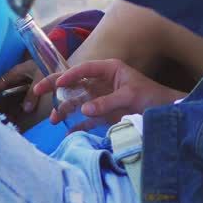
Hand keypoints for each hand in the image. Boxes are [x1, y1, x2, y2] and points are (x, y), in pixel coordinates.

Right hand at [0, 57, 53, 131]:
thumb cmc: (52, 66)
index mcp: (16, 72)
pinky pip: (21, 102)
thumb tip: (26, 109)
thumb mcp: (41, 76)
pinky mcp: (32, 92)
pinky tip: (16, 121)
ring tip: (5, 123)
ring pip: (11, 100)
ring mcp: (24, 86)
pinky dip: (17, 111)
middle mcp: (18, 79)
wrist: (67, 67)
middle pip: (2, 94)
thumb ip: (33, 92)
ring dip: (7, 111)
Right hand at [34, 59, 185, 132]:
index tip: (57, 84)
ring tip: (53, 120)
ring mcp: (101, 98)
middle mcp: (101, 82)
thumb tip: (84, 109)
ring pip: (77, 101)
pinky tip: (68, 133)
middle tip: (37, 91)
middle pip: (74, 83)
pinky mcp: (104, 114)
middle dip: (56, 87)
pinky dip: (77, 125)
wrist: (165, 111)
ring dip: (64, 109)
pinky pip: (87, 119)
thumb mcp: (129, 96)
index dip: (69, 75)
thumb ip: (106, 102)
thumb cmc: (151, 96)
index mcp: (109, 70)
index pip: (84, 69)